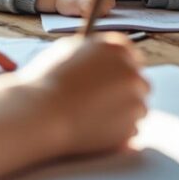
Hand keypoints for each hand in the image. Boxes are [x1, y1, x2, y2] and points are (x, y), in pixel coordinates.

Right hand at [0, 32, 149, 179]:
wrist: (40, 113)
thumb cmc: (46, 80)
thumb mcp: (66, 50)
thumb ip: (90, 52)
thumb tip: (96, 58)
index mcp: (116, 48)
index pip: (130, 55)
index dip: (120, 67)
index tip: (113, 77)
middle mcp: (131, 72)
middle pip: (138, 82)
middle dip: (125, 91)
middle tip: (105, 101)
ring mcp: (135, 101)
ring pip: (137, 107)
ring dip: (122, 112)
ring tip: (93, 117)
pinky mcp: (130, 127)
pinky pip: (130, 129)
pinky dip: (117, 131)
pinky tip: (94, 129)